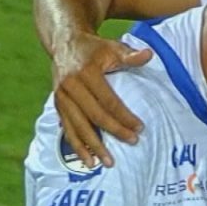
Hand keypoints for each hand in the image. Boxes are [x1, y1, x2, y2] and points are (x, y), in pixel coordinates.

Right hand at [53, 31, 151, 166]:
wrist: (65, 43)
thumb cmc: (94, 48)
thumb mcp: (112, 47)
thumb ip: (130, 55)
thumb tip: (149, 55)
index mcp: (85, 73)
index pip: (108, 100)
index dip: (124, 115)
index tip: (139, 128)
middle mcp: (70, 86)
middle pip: (94, 115)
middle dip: (113, 131)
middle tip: (132, 143)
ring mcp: (61, 97)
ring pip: (78, 126)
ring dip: (93, 146)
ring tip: (107, 163)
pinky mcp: (57, 105)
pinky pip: (67, 128)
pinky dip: (77, 146)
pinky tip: (87, 160)